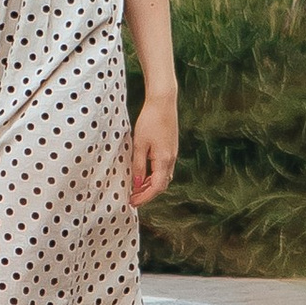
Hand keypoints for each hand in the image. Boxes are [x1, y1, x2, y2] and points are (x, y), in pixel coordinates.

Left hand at [129, 88, 177, 206]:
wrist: (163, 102)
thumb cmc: (150, 120)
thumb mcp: (139, 144)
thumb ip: (138, 165)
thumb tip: (136, 184)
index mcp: (164, 160)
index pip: (156, 187)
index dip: (144, 197)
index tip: (132, 202)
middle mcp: (171, 159)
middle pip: (161, 185)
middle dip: (147, 194)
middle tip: (132, 198)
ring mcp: (172, 154)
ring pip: (163, 177)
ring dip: (150, 185)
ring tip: (135, 188)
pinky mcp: (171, 148)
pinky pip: (163, 169)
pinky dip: (154, 175)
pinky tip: (144, 173)